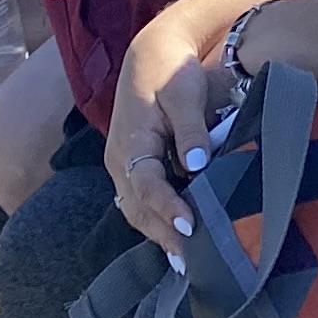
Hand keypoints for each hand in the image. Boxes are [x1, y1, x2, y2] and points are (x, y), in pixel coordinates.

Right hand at [106, 24, 234, 252]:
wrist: (151, 54)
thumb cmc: (171, 70)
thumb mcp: (184, 91)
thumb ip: (191, 127)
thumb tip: (198, 163)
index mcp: (131, 141)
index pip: (147, 184)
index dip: (168, 208)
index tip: (190, 228)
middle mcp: (120, 159)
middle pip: (137, 207)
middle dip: (162, 235)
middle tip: (191, 264)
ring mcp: (122, 165)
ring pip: (136, 208)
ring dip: (158, 234)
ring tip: (184, 262)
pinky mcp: (132, 166)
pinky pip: (140, 200)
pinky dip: (156, 219)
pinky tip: (177, 237)